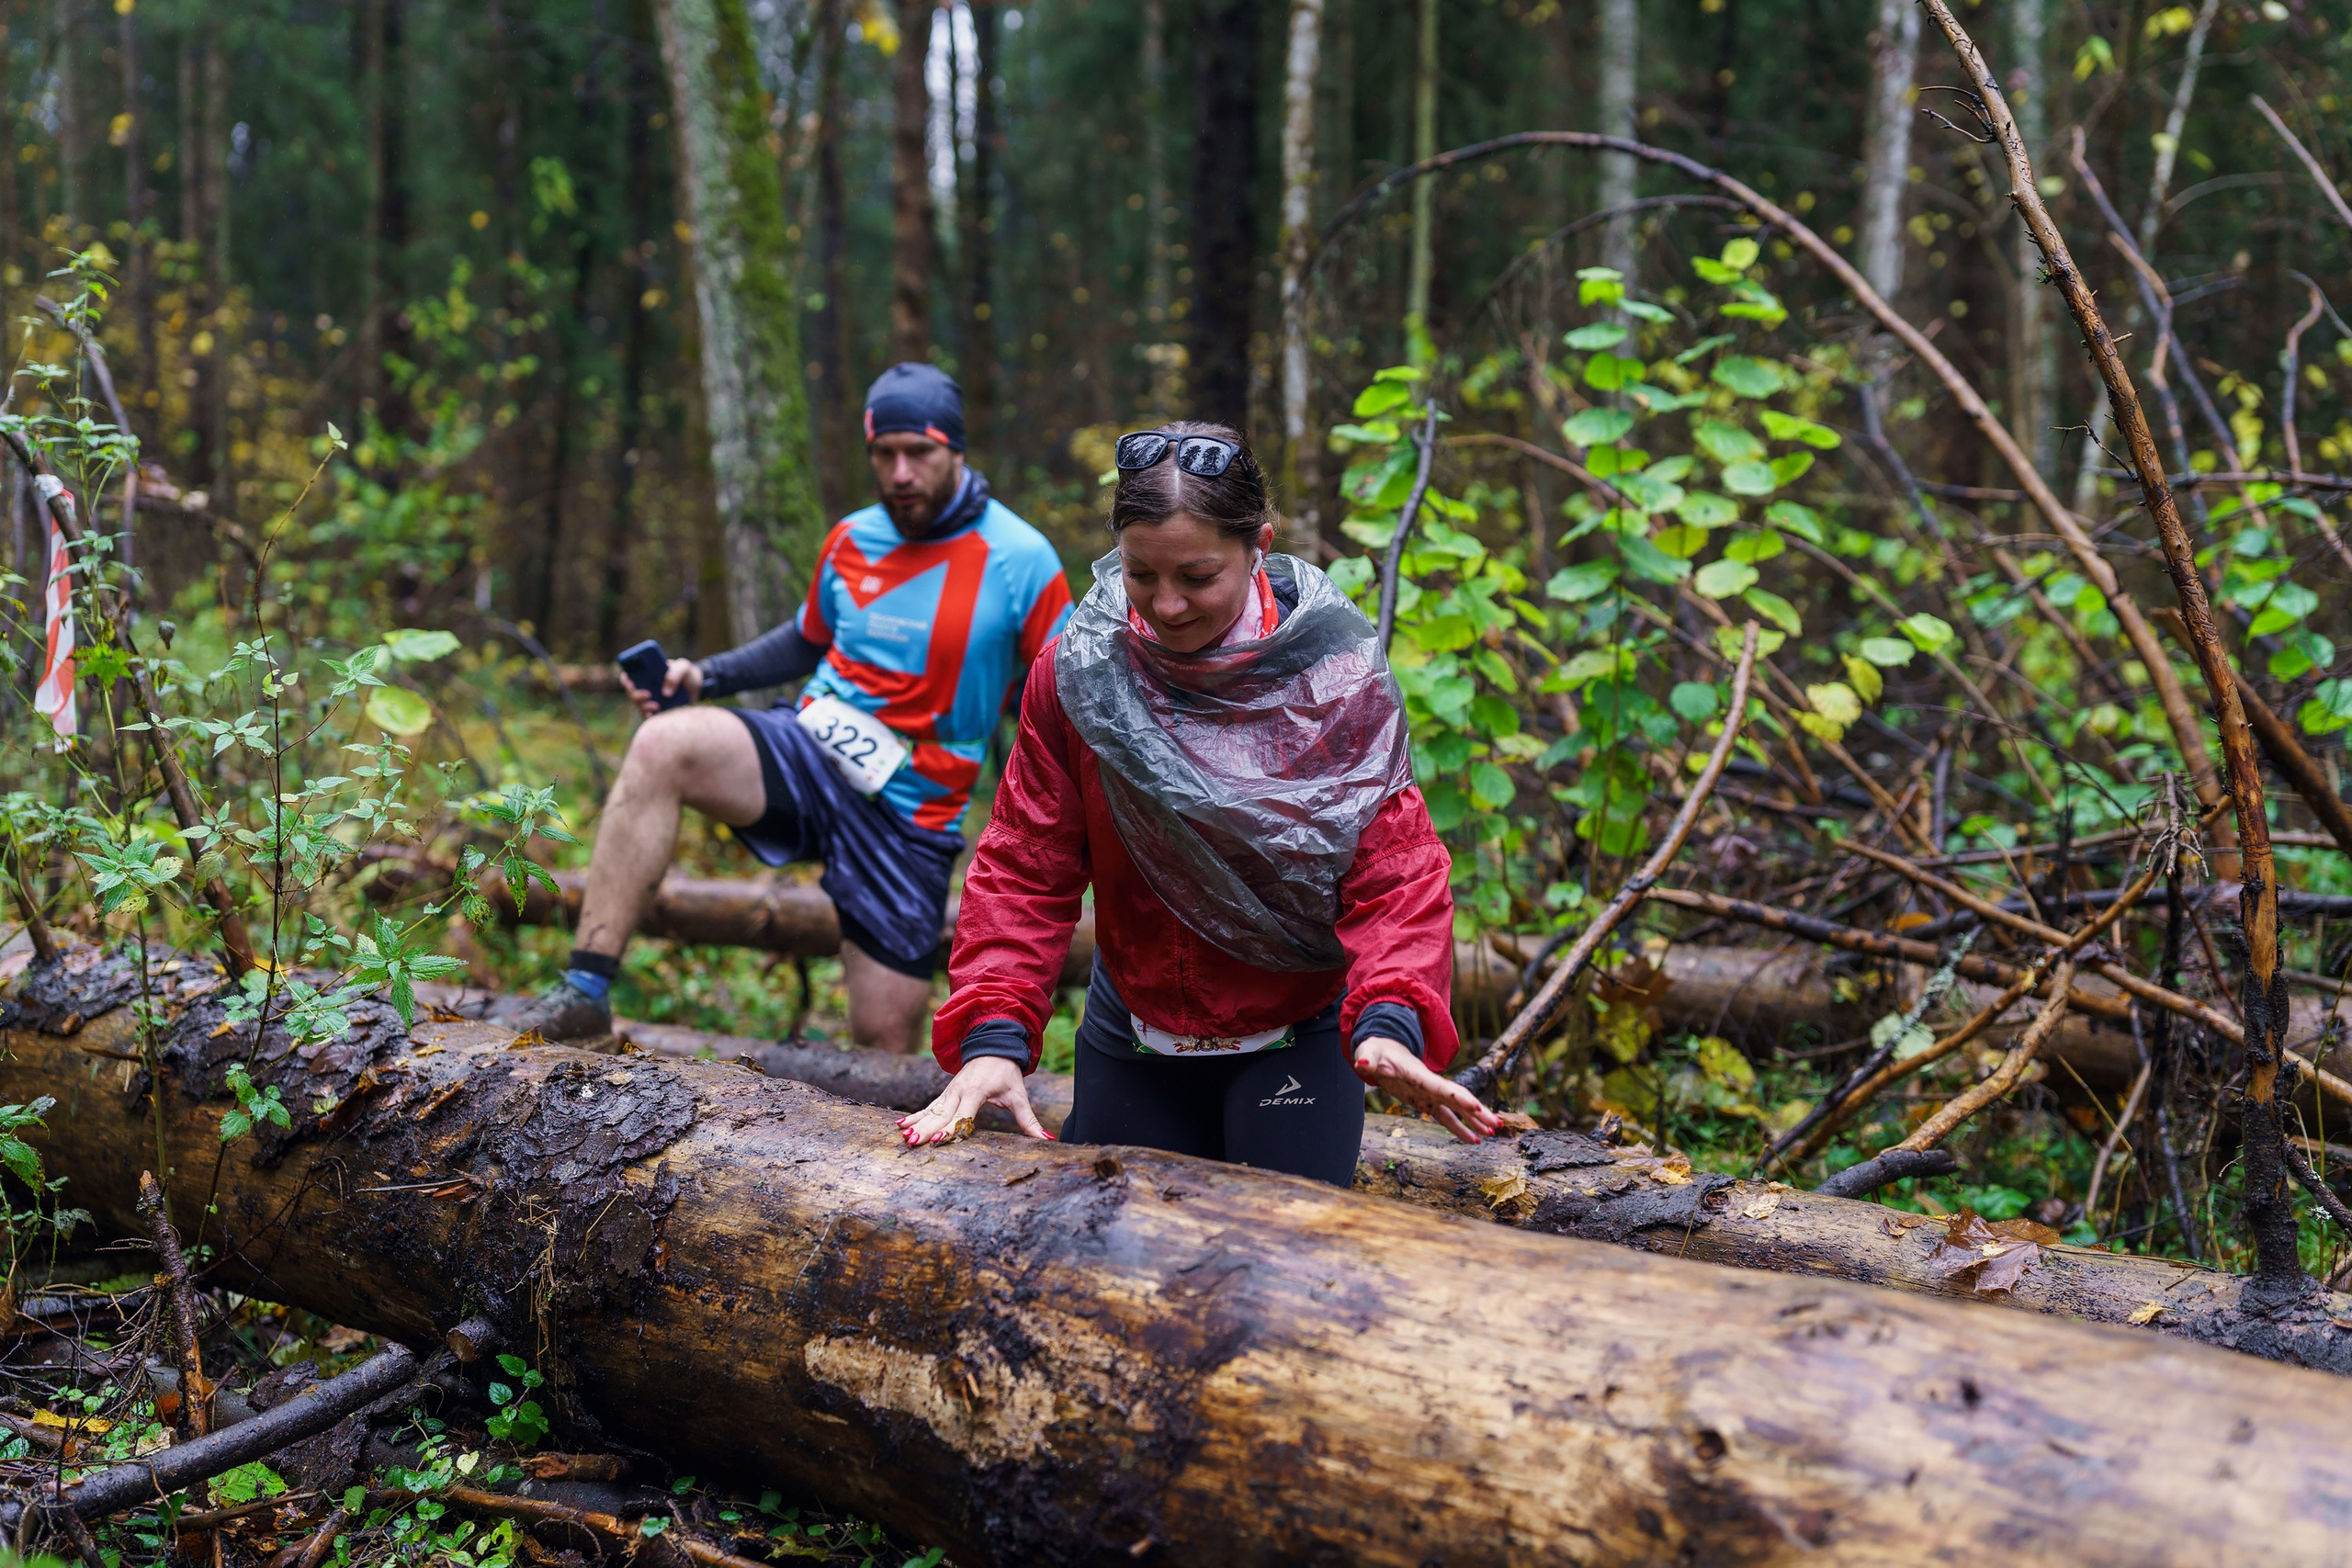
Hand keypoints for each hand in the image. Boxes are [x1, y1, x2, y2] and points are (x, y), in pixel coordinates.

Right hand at [623, 657, 702, 718]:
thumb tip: (665, 693)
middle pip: (631, 692)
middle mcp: (645, 686)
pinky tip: (653, 715)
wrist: (697, 687)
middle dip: (636, 695)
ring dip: (644, 706)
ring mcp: (650, 699)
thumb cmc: (687, 673)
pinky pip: (648, 715)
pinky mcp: (658, 710)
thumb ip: (675, 674)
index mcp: (647, 673)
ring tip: (657, 706)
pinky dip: (649, 715)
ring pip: (638, 705)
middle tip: (648, 695)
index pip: (629, 676)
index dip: (626, 679)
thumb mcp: (684, 667)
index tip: (630, 682)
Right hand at [897, 1056, 1053, 1144]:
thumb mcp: (1019, 1095)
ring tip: (904, 1136)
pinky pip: (928, 1106)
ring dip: (917, 1123)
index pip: (963, 1114)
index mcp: (976, 1091)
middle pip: (942, 1113)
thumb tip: (1046, 1139)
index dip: (952, 1127)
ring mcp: (950, 1091)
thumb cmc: (1006, 1071)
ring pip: (931, 1110)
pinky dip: (915, 1115)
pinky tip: (900, 1126)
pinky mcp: (945, 1093)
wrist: (993, 1045)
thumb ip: (1028, 1120)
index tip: (939, 1139)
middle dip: (927, 1128)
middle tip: (914, 1142)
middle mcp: (959, 1091)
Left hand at [1352, 1036, 1499, 1144]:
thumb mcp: (1369, 1053)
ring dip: (1475, 1121)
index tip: (1476, 1107)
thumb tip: (1361, 1064)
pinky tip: (1474, 1140)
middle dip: (1477, 1112)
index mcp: (1418, 1074)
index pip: (1441, 1087)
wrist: (1384, 1048)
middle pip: (1457, 1098)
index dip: (1458, 1097)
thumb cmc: (1376, 1050)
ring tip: (1493, 1133)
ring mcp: (1430, 1094)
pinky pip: (1446, 1117)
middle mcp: (1429, 1084)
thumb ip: (1367, 1060)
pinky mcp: (1426, 1102)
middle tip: (1496, 1125)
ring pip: (1456, 1109)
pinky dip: (1460, 1128)